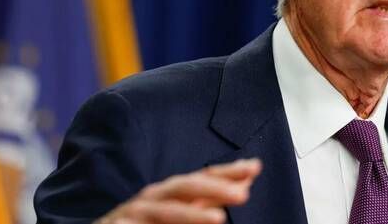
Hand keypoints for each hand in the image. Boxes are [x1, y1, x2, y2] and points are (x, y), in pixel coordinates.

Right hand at [95, 158, 261, 223]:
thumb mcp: (180, 214)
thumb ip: (207, 203)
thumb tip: (245, 184)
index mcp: (170, 194)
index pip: (201, 178)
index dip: (227, 172)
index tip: (255, 167)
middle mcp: (153, 199)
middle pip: (185, 188)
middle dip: (214, 189)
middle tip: (244, 194)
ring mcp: (132, 214)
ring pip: (163, 212)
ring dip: (191, 215)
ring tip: (219, 220)